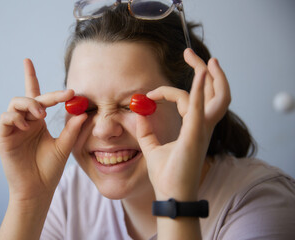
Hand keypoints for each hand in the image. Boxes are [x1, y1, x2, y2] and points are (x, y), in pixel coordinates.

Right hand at [0, 59, 86, 202]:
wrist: (38, 189)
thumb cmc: (50, 169)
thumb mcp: (65, 146)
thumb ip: (73, 129)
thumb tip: (85, 111)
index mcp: (38, 121)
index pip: (35, 95)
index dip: (30, 77)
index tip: (27, 60)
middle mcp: (25, 121)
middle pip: (29, 97)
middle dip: (45, 95)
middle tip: (63, 97)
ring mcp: (14, 128)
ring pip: (15, 103)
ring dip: (30, 104)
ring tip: (42, 114)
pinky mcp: (4, 137)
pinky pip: (5, 119)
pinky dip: (16, 117)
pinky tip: (28, 126)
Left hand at [136, 49, 230, 199]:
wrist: (171, 195)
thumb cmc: (166, 175)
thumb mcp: (151, 147)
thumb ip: (146, 129)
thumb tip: (137, 110)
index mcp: (194, 128)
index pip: (188, 100)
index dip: (168, 92)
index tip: (148, 94)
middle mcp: (202, 126)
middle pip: (211, 93)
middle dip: (205, 72)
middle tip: (192, 54)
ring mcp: (201, 130)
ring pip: (212, 96)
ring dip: (207, 75)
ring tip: (200, 58)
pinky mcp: (195, 134)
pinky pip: (199, 107)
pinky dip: (199, 90)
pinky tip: (200, 74)